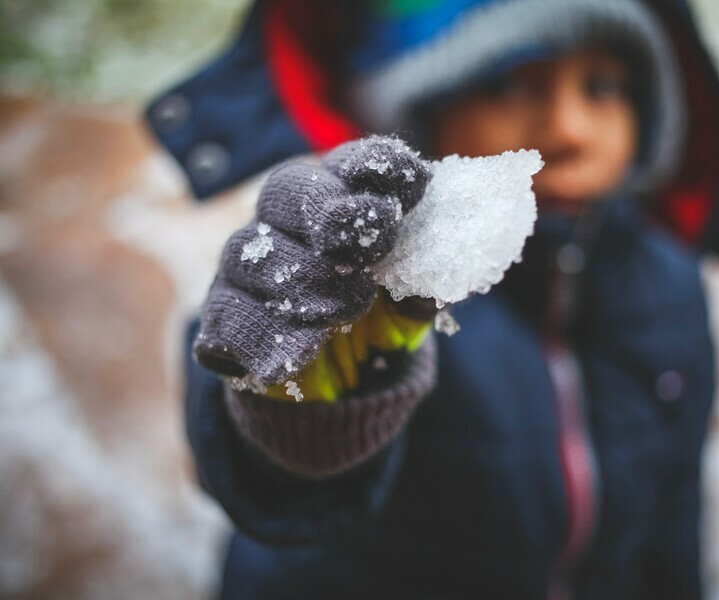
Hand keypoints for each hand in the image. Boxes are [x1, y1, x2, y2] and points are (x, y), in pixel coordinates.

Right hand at [193, 136, 430, 385]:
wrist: (338, 391)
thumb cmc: (376, 325)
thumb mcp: (408, 308)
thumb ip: (420, 288)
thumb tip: (435, 275)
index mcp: (339, 204)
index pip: (350, 165)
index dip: (376, 166)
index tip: (412, 181)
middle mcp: (285, 225)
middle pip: (285, 189)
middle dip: (328, 212)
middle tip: (365, 248)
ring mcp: (246, 269)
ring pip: (249, 251)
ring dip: (301, 280)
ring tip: (342, 313)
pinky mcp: (222, 318)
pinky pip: (226, 314)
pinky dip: (262, 337)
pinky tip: (295, 359)